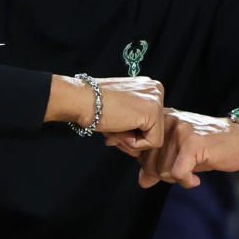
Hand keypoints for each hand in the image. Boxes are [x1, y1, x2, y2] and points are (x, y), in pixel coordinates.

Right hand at [46, 74, 164, 148]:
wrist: (81, 100)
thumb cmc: (93, 105)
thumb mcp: (119, 111)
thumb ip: (132, 124)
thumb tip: (138, 151)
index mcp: (148, 87)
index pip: (149, 122)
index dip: (130, 131)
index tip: (113, 126)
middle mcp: (156, 89)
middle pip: (153, 130)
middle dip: (131, 138)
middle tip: (112, 131)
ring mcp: (156, 99)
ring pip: (153, 138)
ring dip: (130, 141)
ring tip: (114, 128)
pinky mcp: (154, 112)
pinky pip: (153, 143)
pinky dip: (134, 144)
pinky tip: (119, 129)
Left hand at [107, 108, 238, 188]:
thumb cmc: (209, 147)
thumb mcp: (180, 154)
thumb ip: (158, 165)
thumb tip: (142, 182)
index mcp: (161, 121)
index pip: (137, 149)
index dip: (147, 166)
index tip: (161, 169)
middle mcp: (167, 122)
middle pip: (148, 163)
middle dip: (163, 175)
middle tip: (181, 172)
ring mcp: (180, 131)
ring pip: (162, 170)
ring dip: (177, 178)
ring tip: (191, 171)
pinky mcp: (193, 143)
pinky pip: (177, 173)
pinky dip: (186, 181)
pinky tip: (195, 179)